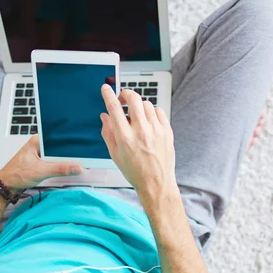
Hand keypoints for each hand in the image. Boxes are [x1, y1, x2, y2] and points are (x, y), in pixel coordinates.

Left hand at [0, 135, 82, 190]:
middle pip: (58, 147)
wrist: (6, 186)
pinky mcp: (40, 161)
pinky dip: (59, 165)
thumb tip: (76, 167)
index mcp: (37, 141)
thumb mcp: (41, 171)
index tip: (79, 150)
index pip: (57, 139)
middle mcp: (38, 145)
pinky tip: (64, 169)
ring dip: (63, 160)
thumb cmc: (15, 175)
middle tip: (79, 159)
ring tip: (73, 164)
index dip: (69, 144)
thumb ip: (60, 169)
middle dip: (68, 153)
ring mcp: (39, 153)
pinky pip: (53, 161)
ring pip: (56, 154)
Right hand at [100, 84, 176, 200]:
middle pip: (133, 98)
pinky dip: (152, 112)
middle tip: (123, 98)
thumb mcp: (115, 155)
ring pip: (146, 104)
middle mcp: (141, 132)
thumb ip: (107, 133)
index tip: (106, 89)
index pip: (114, 108)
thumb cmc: (135, 172)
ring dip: (139, 105)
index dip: (108, 94)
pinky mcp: (167, 131)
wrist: (156, 183)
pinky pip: (159, 111)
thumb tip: (104, 116)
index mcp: (125, 138)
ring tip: (136, 115)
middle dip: (126, 94)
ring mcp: (156, 130)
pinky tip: (148, 120)